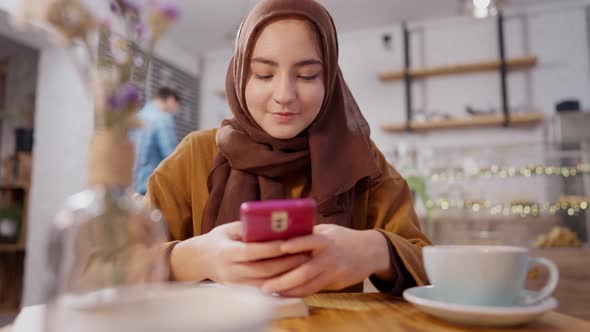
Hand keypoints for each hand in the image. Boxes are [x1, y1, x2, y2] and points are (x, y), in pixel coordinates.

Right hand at [170, 222, 310, 286]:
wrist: (199, 260)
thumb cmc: (218, 239)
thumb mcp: (229, 229)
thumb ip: (248, 227)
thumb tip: (272, 222)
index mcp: (227, 252)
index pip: (252, 252)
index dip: (270, 249)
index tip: (288, 242)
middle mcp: (231, 270)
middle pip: (262, 269)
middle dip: (285, 263)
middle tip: (304, 254)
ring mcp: (235, 282)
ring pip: (265, 282)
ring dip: (286, 274)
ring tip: (302, 263)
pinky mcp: (240, 289)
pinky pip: (262, 288)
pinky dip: (279, 281)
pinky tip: (292, 274)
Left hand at [260, 224, 393, 296]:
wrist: (371, 251)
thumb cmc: (343, 238)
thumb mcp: (328, 230)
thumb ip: (308, 233)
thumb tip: (281, 234)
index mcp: (327, 239)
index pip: (311, 240)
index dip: (297, 244)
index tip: (281, 247)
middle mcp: (330, 256)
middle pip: (305, 270)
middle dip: (283, 280)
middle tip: (265, 285)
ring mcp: (334, 271)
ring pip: (308, 285)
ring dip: (288, 290)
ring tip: (270, 292)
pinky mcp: (337, 283)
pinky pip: (314, 289)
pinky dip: (298, 293)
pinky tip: (285, 293)